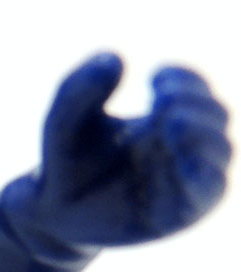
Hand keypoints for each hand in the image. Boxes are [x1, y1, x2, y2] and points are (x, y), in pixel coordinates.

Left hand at [32, 53, 229, 245]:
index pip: (195, 91)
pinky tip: (184, 160)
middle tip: (161, 101)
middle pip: (215, 115)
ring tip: (171, 124)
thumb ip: (80, 88)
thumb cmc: (64, 163)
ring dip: (202, 133)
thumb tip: (115, 57)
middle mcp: (180, 148)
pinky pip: (207, 193)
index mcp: (162, 121)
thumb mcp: (63, 120)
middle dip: (193, 102)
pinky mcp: (178, 213)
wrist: (51, 213)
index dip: (185, 79)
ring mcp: (182, 180)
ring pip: (220, 151)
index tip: (155, 78)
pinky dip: (202, 174)